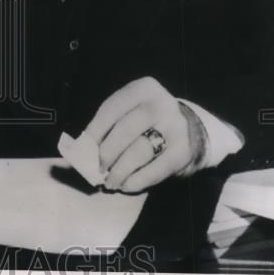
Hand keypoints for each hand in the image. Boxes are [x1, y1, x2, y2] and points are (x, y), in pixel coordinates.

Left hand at [85, 77, 206, 192]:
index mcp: (144, 88)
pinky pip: (156, 169)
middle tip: (98, 168)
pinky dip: (138, 180)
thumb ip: (110, 125)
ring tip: (110, 181)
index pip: (112, 108)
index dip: (95, 130)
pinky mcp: (184, 151)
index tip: (85, 148)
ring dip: (120, 170)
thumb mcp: (132, 111)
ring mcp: (176, 127)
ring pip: (140, 151)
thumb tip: (82, 149)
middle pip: (125, 129)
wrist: (191, 131)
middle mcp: (162, 103)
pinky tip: (127, 185)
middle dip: (107, 152)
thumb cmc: (148, 122)